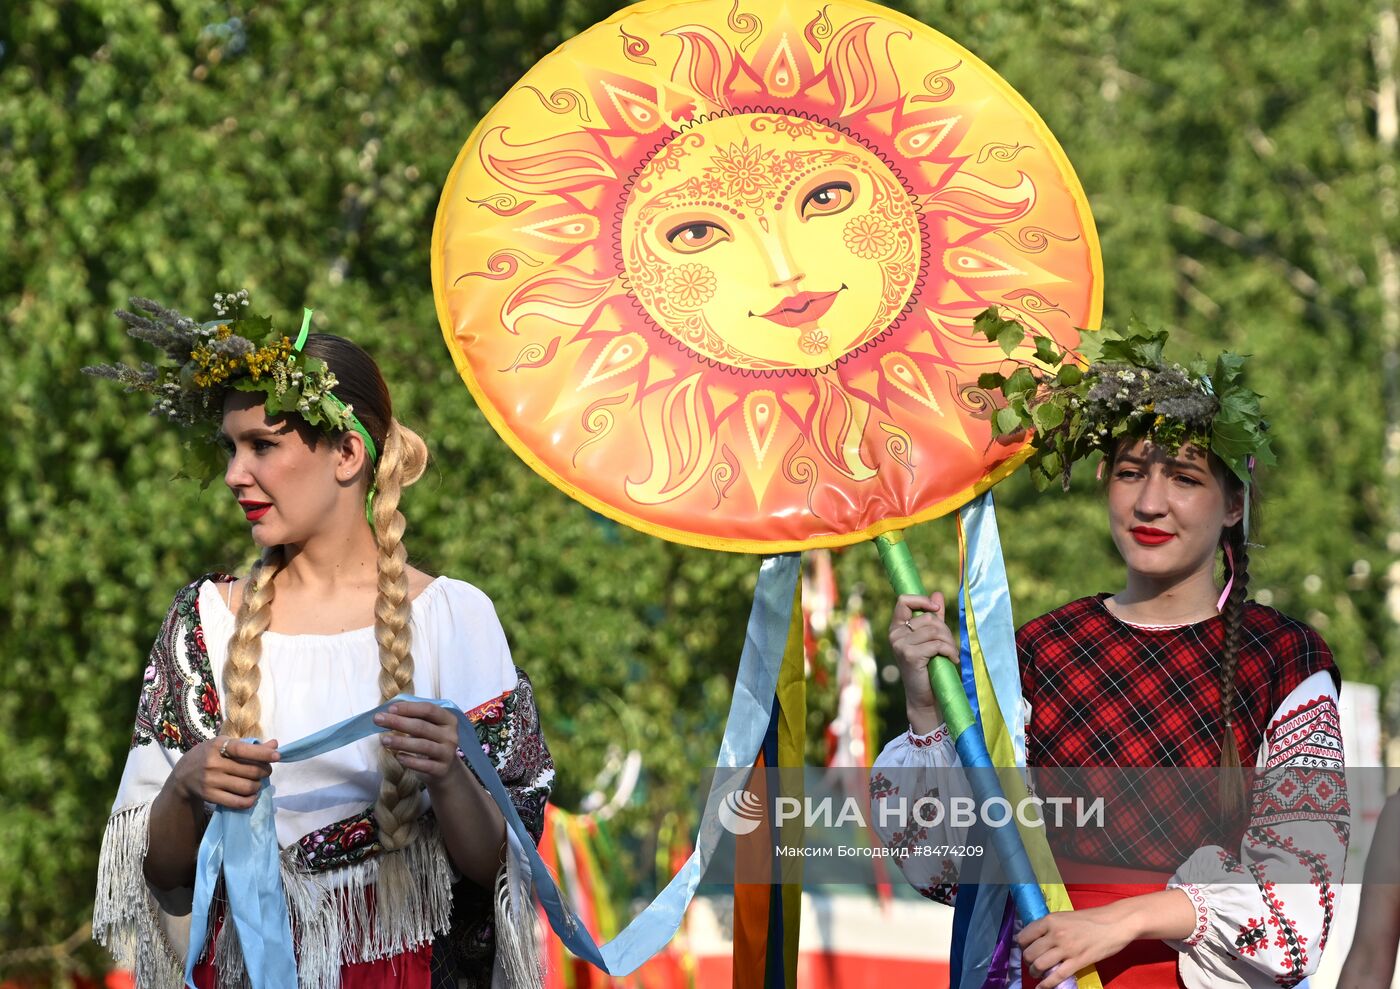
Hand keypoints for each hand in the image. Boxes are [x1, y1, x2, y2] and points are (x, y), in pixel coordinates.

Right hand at [171, 737, 280, 809]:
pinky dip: (249, 800)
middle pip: (250, 770)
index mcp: (218, 746)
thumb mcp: (224, 745)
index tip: (278, 756)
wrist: (182, 776)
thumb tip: (275, 744)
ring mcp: (211, 781)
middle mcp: (213, 763)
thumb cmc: (208, 756)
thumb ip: (249, 746)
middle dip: (264, 771)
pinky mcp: (210, 796)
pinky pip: (236, 802)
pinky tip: (252, 796)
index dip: (263, 753)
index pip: (243, 749)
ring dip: (258, 786)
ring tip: (257, 783)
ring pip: (246, 787)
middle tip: (266, 771)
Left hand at [374, 701, 462, 781]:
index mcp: (448, 719)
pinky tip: (398, 757)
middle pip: (422, 727)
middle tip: (378, 720)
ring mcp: (447, 753)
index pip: (428, 709)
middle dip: (398, 722)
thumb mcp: (428, 727)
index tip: (389, 709)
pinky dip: (410, 760)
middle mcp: (451, 735)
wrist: (445, 768)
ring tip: (383, 740)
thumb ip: (414, 718)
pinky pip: (424, 765)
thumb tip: (389, 712)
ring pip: (422, 746)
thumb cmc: (431, 742)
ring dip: (401, 742)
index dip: (409, 708)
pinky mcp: (442, 769)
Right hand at [889, 592, 956, 731]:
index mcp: (897, 628)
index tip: (936, 609)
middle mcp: (895, 634)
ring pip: (934, 631)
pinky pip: (936, 644)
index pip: (903, 601)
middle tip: (950, 646)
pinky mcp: (909, 655)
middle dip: (945, 630)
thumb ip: (933, 617)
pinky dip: (949, 651)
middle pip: (927, 618)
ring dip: (949, 642)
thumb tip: (936, 593)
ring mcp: (900, 645)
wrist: (925, 696)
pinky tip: (952, 659)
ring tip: (952, 654)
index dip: (921, 600)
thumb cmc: (928, 666)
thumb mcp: (930, 638)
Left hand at [1016, 903, 1138, 988]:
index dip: (1022, 945)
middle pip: (1030, 953)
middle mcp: (1055, 934)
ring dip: (1034, 972)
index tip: (1025, 949)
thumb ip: (1050, 926)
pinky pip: (1057, 976)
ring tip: (1037, 974)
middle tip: (1032, 963)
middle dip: (1028, 961)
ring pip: (1039, 965)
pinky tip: (1042, 987)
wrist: (1114, 923)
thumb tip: (1036, 937)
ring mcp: (1066, 949)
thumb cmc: (1090, 919)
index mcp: (1050, 920)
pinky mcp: (1078, 962)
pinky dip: (1046, 984)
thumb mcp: (1065, 916)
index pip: (1024, 936)